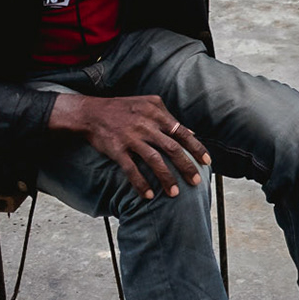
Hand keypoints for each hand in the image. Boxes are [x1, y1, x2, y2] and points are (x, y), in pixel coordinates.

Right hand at [47, 93, 209, 199]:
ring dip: (166, 178)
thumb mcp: (148, 104)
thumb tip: (191, 131)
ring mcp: (131, 137)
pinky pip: (131, 169)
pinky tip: (149, 195)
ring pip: (154, 160)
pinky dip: (141, 183)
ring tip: (175, 193)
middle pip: (172, 148)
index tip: (207, 162)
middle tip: (196, 181)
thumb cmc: (123, 108)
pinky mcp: (117, 149)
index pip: (182, 132)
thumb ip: (168, 117)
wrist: (91, 112)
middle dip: (186, 166)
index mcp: (156, 113)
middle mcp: (145, 125)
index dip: (196, 148)